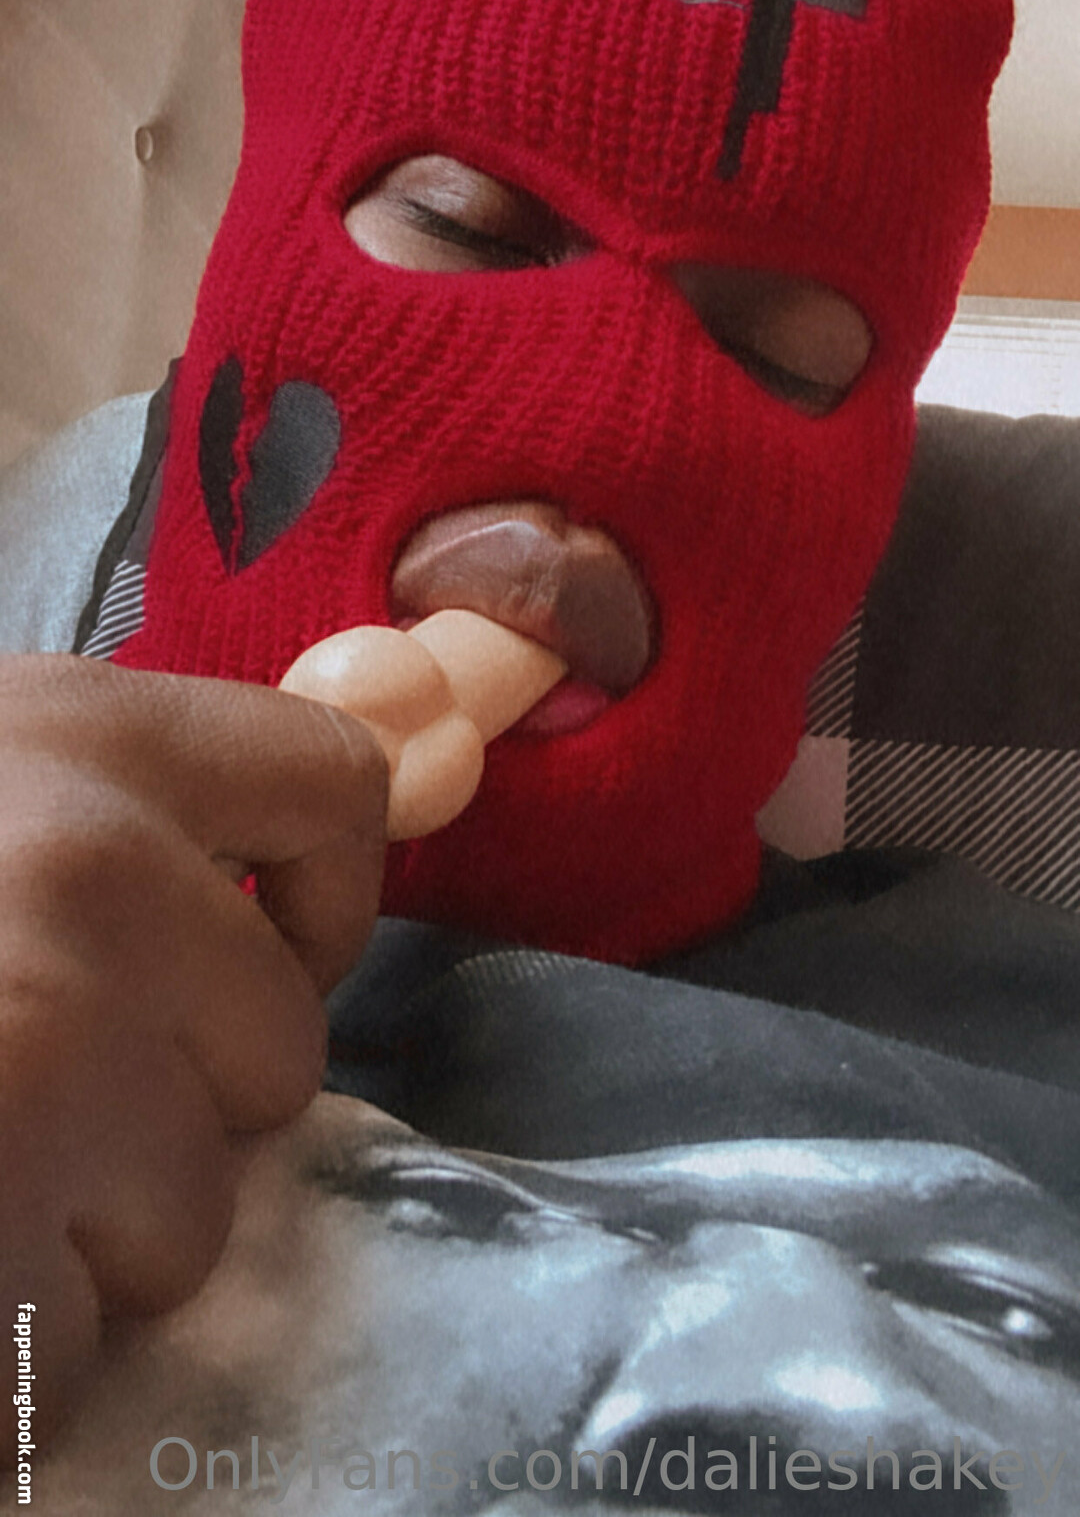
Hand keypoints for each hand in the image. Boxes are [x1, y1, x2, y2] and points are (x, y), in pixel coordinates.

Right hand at [0, 652, 387, 1465]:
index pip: (332, 778)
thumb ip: (111, 811)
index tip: (274, 943)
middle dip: (176, 1099)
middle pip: (280, 1033)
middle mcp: (86, 871)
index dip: (323, 887)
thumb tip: (312, 821)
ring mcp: (53, 1052)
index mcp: (71, 736)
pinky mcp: (10, 1229)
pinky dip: (19, 1335)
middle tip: (20, 1090)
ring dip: (90, 1229)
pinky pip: (88, 1327)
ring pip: (197, 1205)